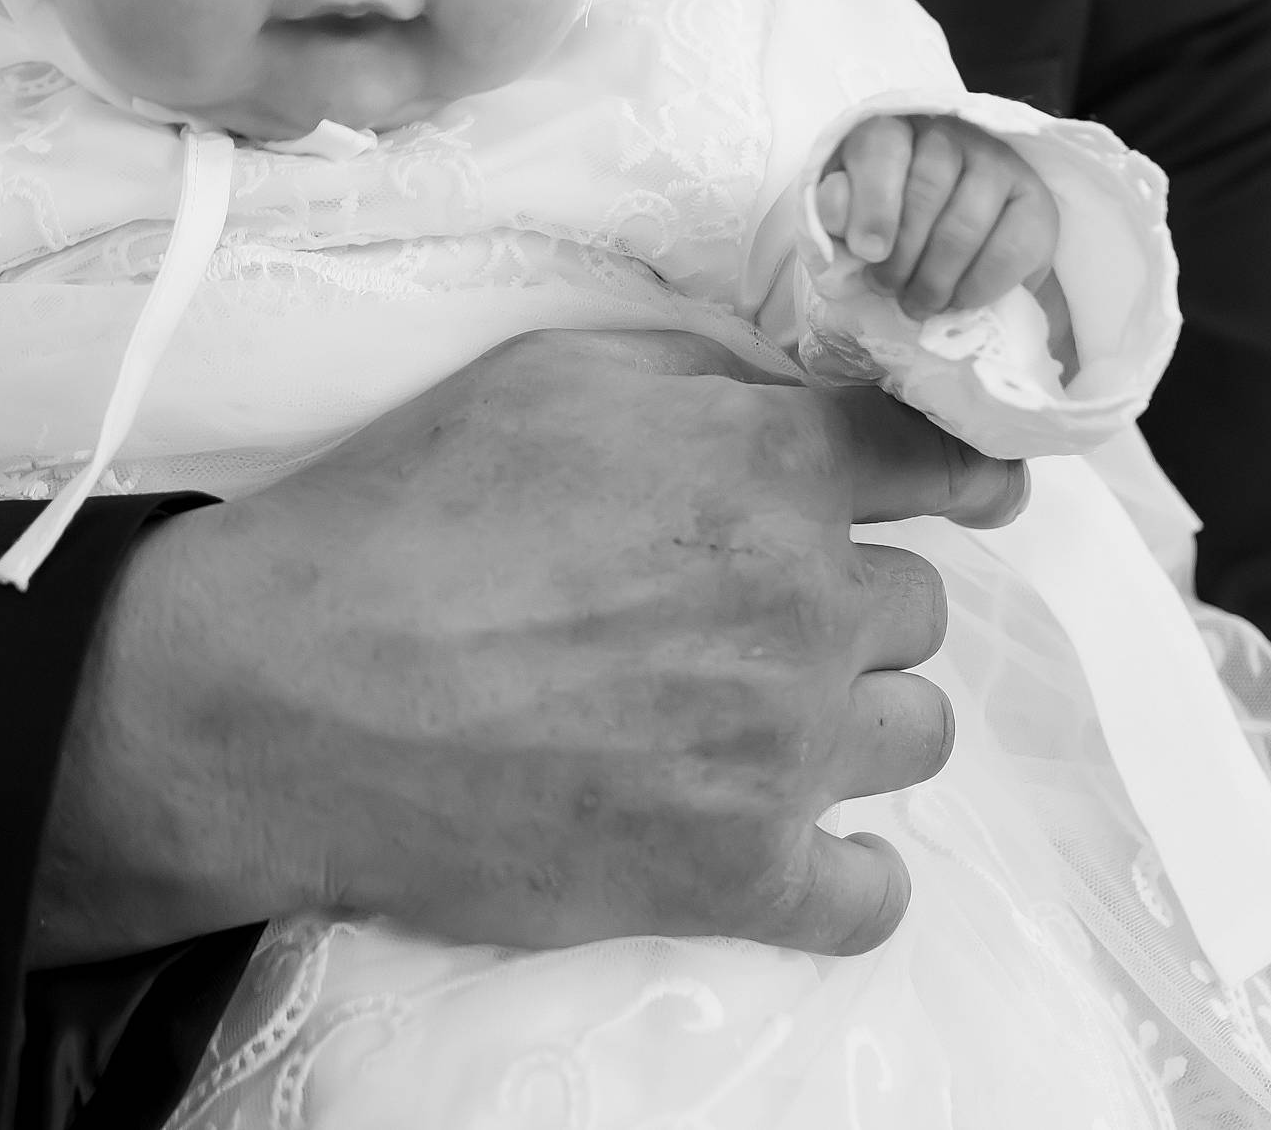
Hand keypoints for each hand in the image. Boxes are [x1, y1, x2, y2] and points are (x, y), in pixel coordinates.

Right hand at [32, 330, 1024, 966]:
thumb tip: (783, 401)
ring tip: (754, 721)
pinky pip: (867, 893)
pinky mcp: (733, 877)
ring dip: (854, 719)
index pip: (938, 460)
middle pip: (917, 607)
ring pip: (914, 733)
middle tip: (753, 613)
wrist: (289, 690)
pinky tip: (799, 846)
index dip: (967, 472)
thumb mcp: (541, 376)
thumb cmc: (400, 513)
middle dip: (849, 602)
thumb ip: (694, 378)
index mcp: (764, 469)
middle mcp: (802, 603)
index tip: (980, 491)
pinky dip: (845, 870)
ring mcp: (779, 751)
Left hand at [816, 114, 1059, 318]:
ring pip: (964, 225)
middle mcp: (950, 134)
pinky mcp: (1036, 202)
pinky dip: (977, 286)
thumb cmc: (890, 229)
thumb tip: (834, 210)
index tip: (867, 254)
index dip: (872, 205)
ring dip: (935, 278)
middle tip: (889, 289)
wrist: (957, 252)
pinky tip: (959, 300)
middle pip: (925, 191)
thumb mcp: (848, 217)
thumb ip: (835, 210)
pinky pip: (1008, 251)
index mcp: (893, 129)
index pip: (881, 149)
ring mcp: (1000, 163)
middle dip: (901, 255)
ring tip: (918, 303)